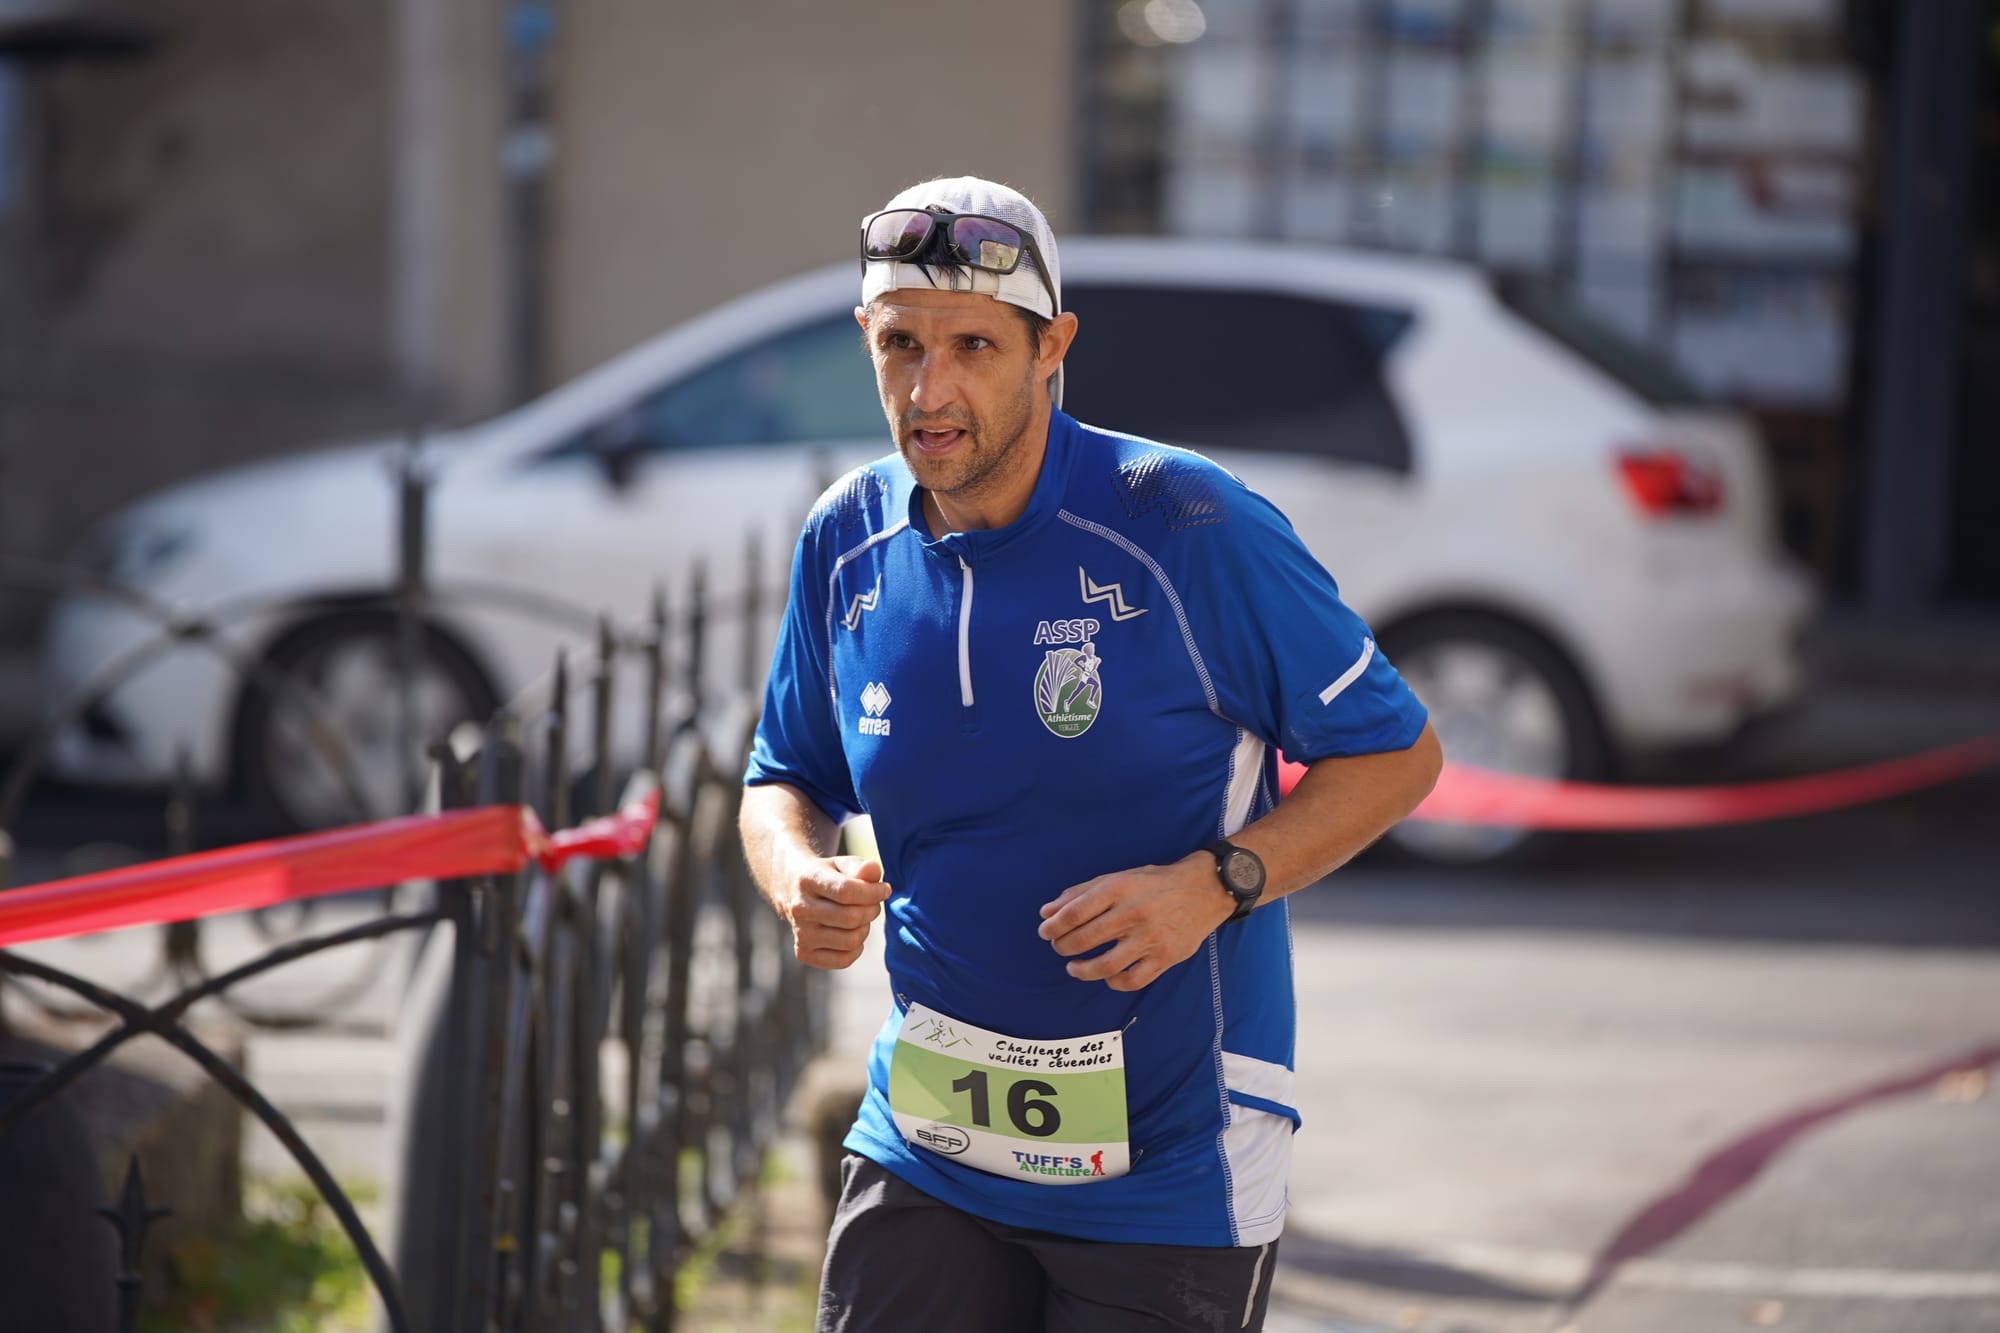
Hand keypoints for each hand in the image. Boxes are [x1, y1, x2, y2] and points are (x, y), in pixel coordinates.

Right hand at [774, 854, 890, 969]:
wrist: (795, 891)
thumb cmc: (828, 876)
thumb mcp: (843, 864)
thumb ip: (861, 867)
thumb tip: (873, 871)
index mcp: (808, 880)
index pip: (847, 891)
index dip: (874, 892)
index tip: (885, 890)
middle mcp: (800, 908)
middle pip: (851, 918)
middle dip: (872, 910)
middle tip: (873, 904)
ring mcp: (800, 933)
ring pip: (851, 941)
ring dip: (864, 929)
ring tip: (859, 917)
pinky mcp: (803, 953)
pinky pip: (844, 960)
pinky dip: (856, 949)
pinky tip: (850, 933)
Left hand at [1036, 855, 1232, 990]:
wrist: (1204, 890)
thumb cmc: (1154, 883)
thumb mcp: (1118, 877)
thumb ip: (1081, 893)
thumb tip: (1046, 913)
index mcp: (1120, 888)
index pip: (1075, 911)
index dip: (1054, 925)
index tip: (1045, 932)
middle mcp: (1134, 913)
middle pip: (1086, 939)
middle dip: (1064, 947)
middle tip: (1059, 947)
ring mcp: (1150, 938)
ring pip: (1105, 965)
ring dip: (1082, 970)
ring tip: (1074, 967)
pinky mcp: (1165, 957)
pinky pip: (1132, 980)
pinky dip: (1113, 982)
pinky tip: (1106, 976)